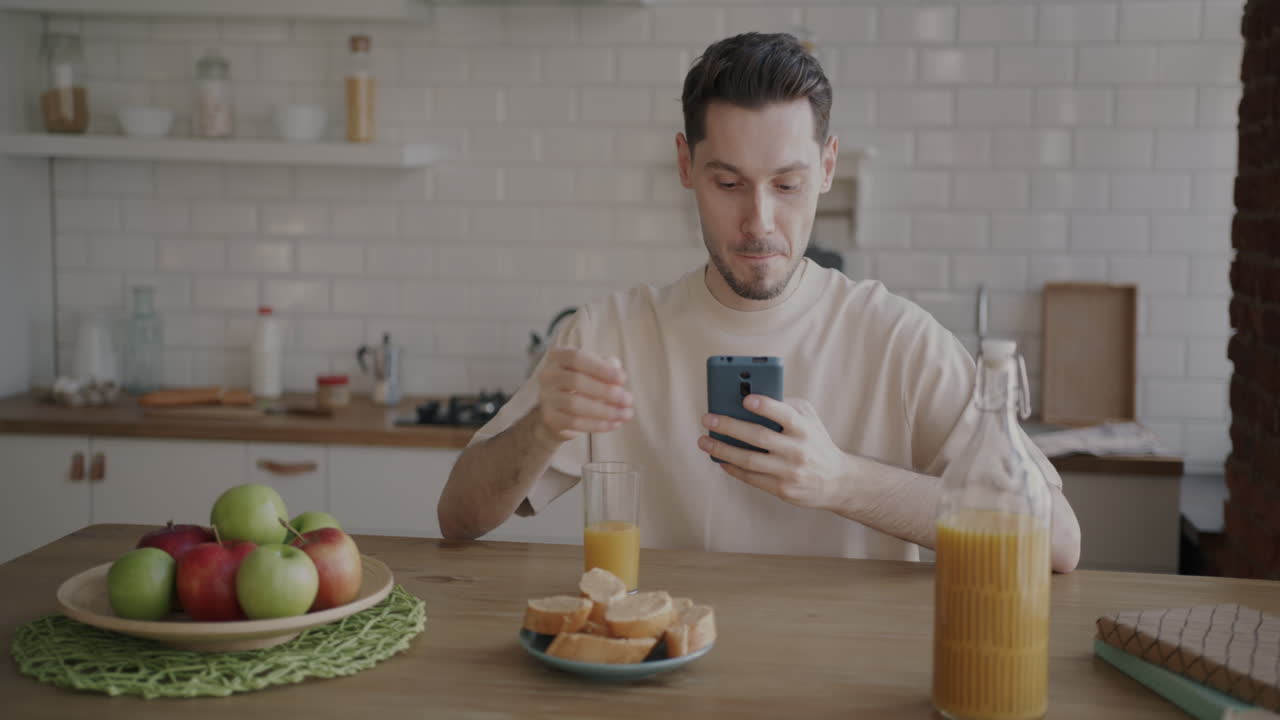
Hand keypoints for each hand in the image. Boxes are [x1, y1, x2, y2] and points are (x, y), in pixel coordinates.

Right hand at [534, 348, 633, 445]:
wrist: (559, 412)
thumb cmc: (583, 384)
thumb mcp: (595, 370)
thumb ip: (607, 366)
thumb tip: (618, 374)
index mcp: (558, 356)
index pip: (576, 358)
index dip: (600, 368)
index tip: (623, 379)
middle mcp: (547, 375)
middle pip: (576, 381)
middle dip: (606, 392)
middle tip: (629, 400)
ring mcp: (546, 397)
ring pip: (575, 404)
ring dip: (605, 411)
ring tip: (626, 414)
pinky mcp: (550, 418)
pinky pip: (574, 422)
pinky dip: (597, 424)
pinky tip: (614, 424)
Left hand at [696, 395, 846, 509]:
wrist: (836, 481)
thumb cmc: (815, 442)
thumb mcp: (809, 420)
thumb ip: (786, 406)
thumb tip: (749, 398)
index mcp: (805, 428)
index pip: (785, 415)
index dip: (765, 406)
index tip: (745, 399)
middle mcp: (798, 450)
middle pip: (759, 437)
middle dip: (729, 426)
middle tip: (707, 418)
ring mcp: (790, 471)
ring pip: (749, 460)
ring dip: (722, 449)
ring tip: (704, 440)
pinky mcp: (783, 489)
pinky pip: (751, 478)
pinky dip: (732, 467)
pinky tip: (719, 458)